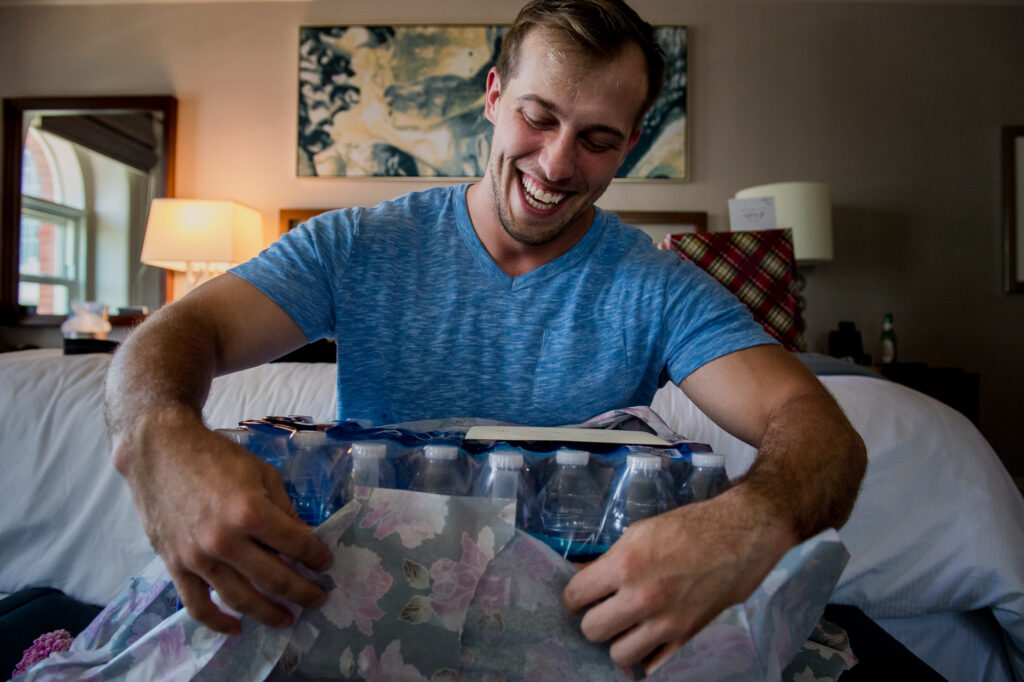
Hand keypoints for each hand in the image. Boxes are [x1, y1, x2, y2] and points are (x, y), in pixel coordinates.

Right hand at [115, 412, 332, 634]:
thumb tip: (304, 540)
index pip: (296, 545)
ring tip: (287, 618)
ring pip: (240, 600)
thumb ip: (284, 510)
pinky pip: (198, 605)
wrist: (161, 453)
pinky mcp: (176, 566)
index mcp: (251, 511)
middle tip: (318, 598)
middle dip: (303, 592)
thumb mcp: (263, 474)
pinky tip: (236, 628)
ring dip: (269, 613)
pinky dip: (218, 622)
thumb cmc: (216, 458)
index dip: (317, 557)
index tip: (326, 564)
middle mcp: (225, 540)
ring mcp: (198, 557)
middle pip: (274, 579)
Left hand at [561, 486, 796, 673]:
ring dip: (619, 640)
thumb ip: (609, 560)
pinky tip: (648, 638)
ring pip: (618, 654)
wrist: (739, 537)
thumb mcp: (639, 532)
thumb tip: (582, 578)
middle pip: (591, 630)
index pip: (575, 597)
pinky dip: (646, 655)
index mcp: (625, 565)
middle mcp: (642, 598)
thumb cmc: (689, 528)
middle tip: (605, 608)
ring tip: (628, 624)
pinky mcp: (687, 638)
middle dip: (594, 618)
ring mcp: (666, 623)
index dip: (575, 596)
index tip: (581, 596)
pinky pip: (652, 665)